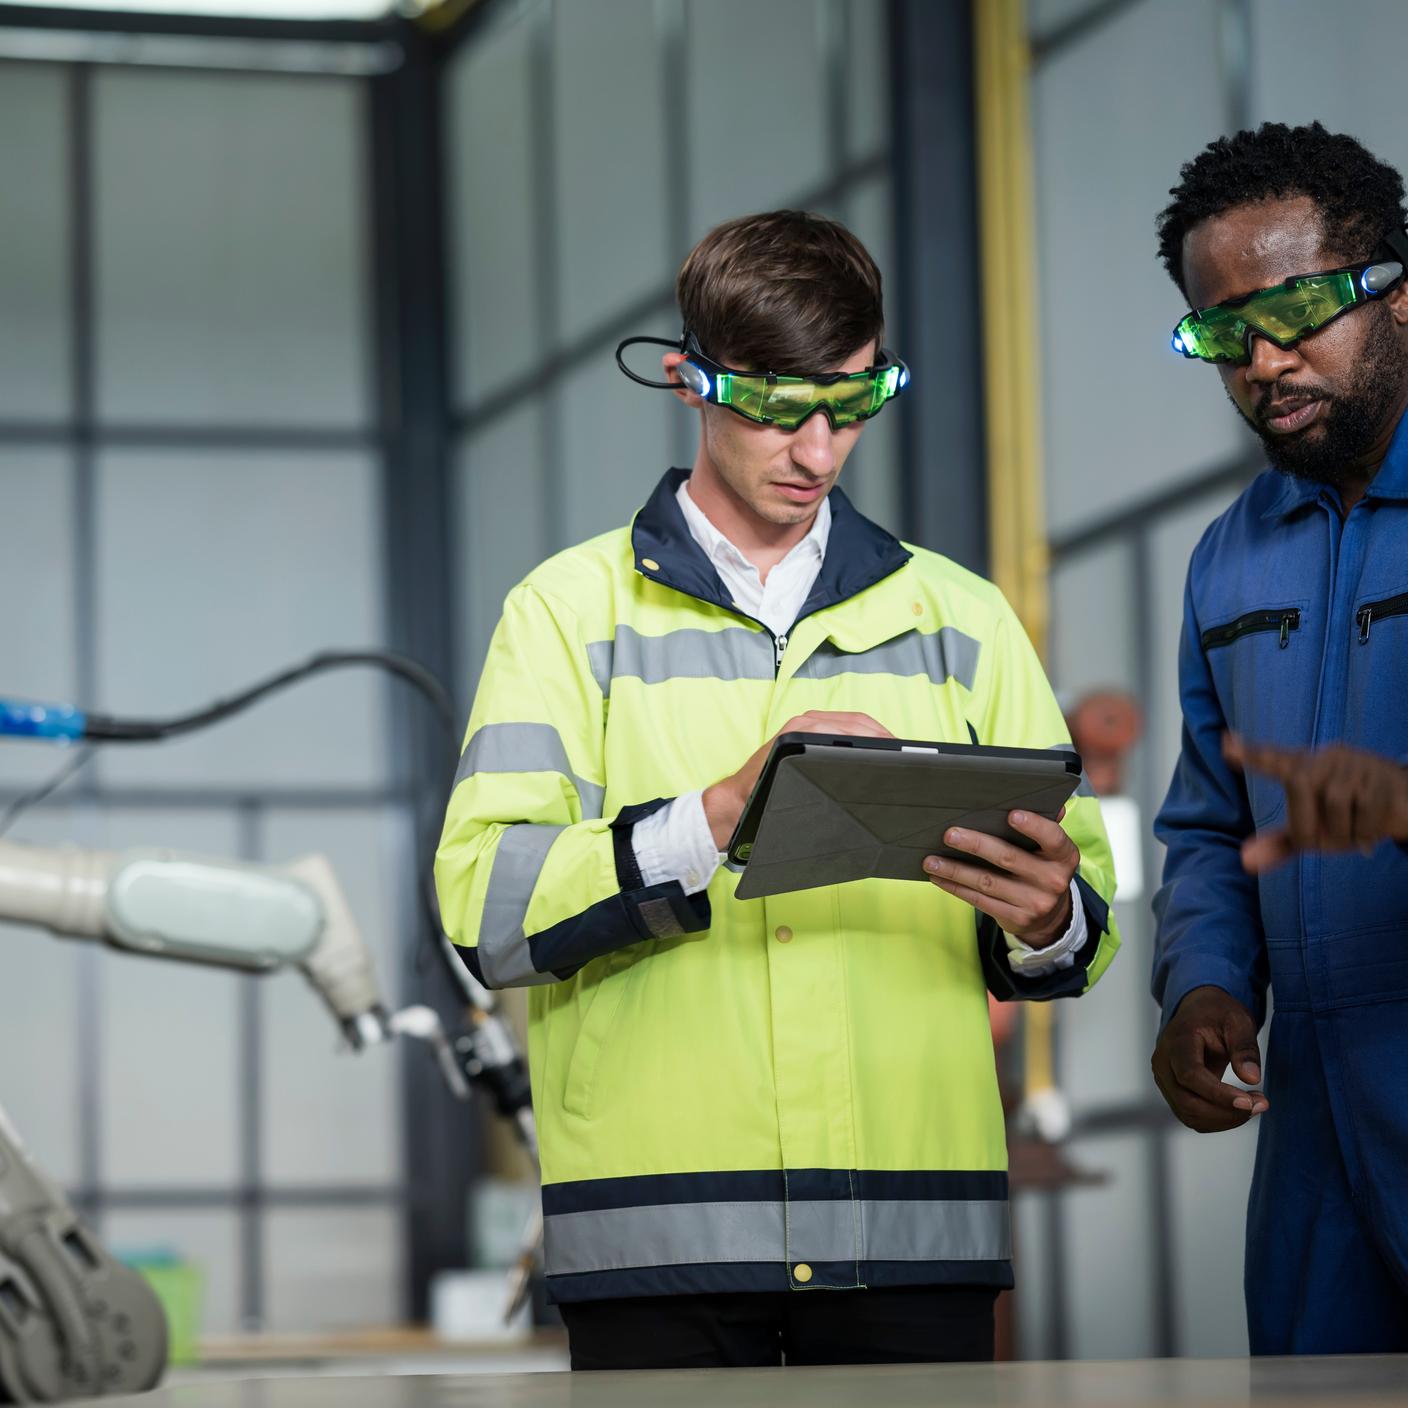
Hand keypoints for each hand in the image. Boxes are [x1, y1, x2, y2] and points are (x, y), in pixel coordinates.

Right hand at [702, 711, 893, 850]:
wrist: (739, 802)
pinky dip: (848, 741)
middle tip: (907, 762)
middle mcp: (811, 721)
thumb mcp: (814, 777)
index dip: (885, 737)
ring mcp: (800, 726)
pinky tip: (864, 756)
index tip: (906, 756)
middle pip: (860, 723)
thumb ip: (839, 771)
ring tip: (892, 760)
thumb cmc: (778, 792)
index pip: (861, 725)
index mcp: (818, 728)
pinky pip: (826, 732)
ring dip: (872, 740)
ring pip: (848, 726)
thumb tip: (877, 778)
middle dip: (885, 739)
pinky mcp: (791, 735)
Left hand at [922, 809, 1077, 946]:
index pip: (1053, 838)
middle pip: (1008, 858)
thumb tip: (1049, 803)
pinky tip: (939, 877)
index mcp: (1064, 857)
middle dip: (975, 845)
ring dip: (955, 870)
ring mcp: (1034, 902)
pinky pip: (980, 900)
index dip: (1033, 826)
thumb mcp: (1051, 851)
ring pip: (987, 882)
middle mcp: (1052, 880)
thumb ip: (1045, 827)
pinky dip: (956, 887)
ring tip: (931, 860)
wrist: (1051, 916)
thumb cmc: (1043, 869)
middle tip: (949, 834)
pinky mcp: (1016, 918)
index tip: (1011, 814)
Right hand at [1151, 985, 1266, 1131]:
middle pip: (1188, 1102)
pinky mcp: (1172, 1092)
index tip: (1249, 1102)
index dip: (1218, 1094)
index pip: (1190, 1075)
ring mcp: (1164, 1080)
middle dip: (1226, 1112)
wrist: (1198, 1011)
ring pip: (1189, 1115)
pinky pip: (1191, 1116)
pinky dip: (1217, 1120)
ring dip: (1224, 1119)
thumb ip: (1245, 1048)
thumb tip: (1251, 1078)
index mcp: (1177, 1041)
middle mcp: (1163, 1063)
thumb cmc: (1217, 1014)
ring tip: (1255, 1104)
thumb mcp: (1238, 1021)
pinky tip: (1239, 1107)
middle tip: (1261, 1104)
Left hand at [1223, 734, 1407, 872]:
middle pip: (1298, 785)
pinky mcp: (1383, 778)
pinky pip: (1364, 810)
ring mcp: (1356, 765)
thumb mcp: (1314, 832)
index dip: (1250, 754)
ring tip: (1350, 837)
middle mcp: (1327, 759)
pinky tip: (1369, 837)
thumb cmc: (1349, 818)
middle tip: (1323, 845)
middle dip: (1306, 823)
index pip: (1272, 759)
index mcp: (1304, 769)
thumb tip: (1245, 862)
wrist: (1405, 809)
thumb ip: (1280, 844)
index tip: (1224, 743)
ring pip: (1333, 801)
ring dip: (1340, 832)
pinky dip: (1363, 833)